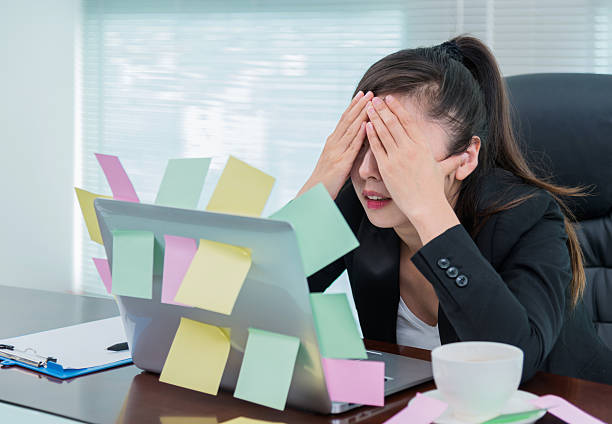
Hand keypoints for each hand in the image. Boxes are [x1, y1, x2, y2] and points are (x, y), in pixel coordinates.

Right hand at [299, 90, 372, 198]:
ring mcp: (337, 152)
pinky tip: (367, 125)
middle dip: (359, 105)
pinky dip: (360, 134)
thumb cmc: (328, 178)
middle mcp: (333, 143)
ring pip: (351, 130)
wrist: (316, 192)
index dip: (353, 106)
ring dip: (361, 115)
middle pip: (348, 120)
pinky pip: (352, 146)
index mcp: (332, 141)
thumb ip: (346, 147)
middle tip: (370, 92)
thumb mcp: (336, 158)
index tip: (362, 94)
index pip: (344, 119)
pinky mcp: (341, 163)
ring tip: (370, 103)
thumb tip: (359, 138)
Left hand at [365, 95, 466, 241]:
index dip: (398, 108)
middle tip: (374, 99)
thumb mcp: (444, 170)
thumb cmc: (434, 190)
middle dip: (383, 109)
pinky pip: (377, 148)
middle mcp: (410, 149)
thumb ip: (452, 160)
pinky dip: (371, 135)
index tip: (390, 99)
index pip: (408, 122)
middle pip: (394, 123)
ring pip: (384, 132)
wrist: (426, 206)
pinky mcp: (387, 168)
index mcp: (423, 146)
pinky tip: (366, 125)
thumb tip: (465, 156)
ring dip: (375, 118)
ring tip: (368, 107)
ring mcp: (398, 158)